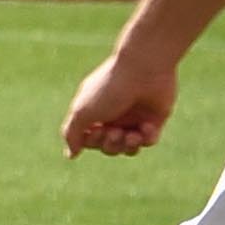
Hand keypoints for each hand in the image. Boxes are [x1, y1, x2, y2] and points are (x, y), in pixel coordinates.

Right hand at [60, 40, 177, 157]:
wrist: (145, 69)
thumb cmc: (110, 88)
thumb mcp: (82, 111)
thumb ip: (71, 133)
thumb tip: (70, 154)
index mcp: (94, 110)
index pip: (89, 139)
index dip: (92, 141)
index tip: (97, 130)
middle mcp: (114, 115)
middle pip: (108, 146)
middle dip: (111, 145)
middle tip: (115, 132)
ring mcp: (135, 117)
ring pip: (128, 148)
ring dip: (128, 146)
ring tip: (133, 135)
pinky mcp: (154, 119)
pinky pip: (149, 141)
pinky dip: (147, 139)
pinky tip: (147, 127)